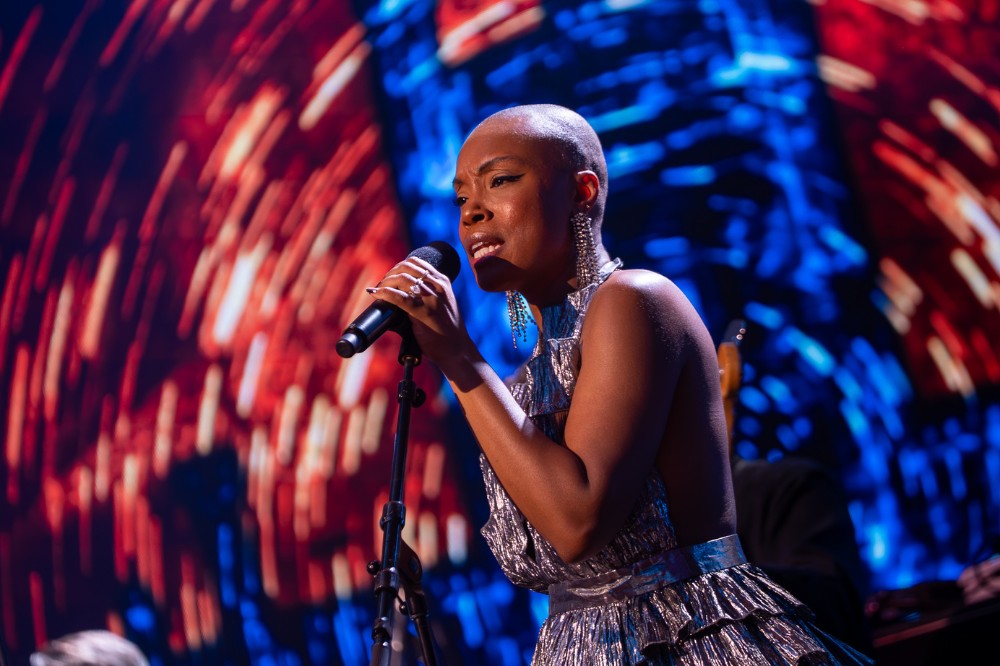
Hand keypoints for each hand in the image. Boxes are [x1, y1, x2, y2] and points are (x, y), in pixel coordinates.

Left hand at [366, 256, 474, 371]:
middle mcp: (438, 286)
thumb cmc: (447, 331)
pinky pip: (399, 297)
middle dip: (390, 273)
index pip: (416, 262)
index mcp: (442, 282)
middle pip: (407, 267)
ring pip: (402, 279)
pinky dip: (384, 293)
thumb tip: (397, 292)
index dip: (398, 266)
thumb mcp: (441, 304)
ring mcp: (432, 299)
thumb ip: (425, 295)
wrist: (458, 351)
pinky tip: (377, 294)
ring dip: (385, 282)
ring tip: (378, 290)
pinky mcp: (424, 313)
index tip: (390, 277)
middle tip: (381, 285)